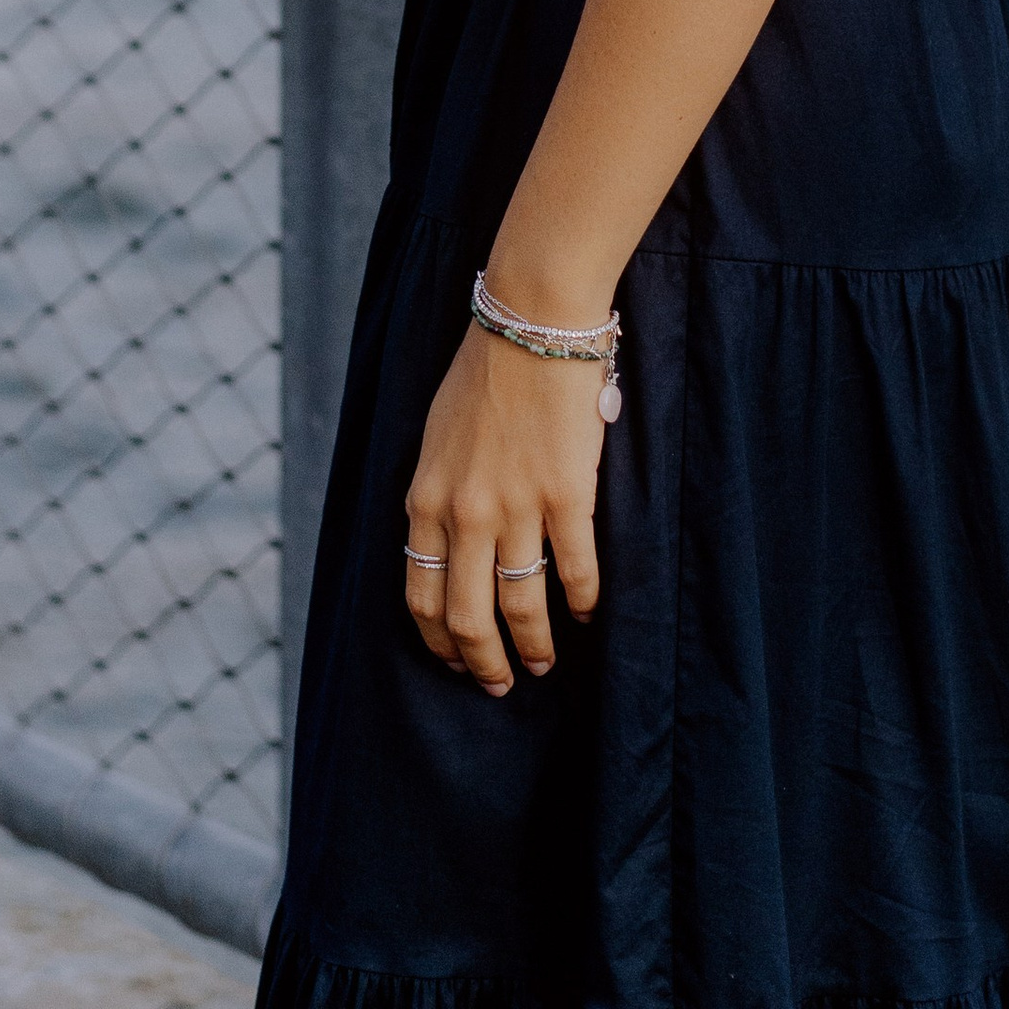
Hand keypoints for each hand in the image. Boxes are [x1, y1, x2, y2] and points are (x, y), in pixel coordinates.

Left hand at [402, 318, 606, 696]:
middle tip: (501, 685)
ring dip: (535, 645)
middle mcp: (464, 513)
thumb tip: (444, 545)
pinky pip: (575, 570)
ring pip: (521, 606)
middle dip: (484, 663)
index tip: (455, 662)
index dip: (439, 641)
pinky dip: (583, 601)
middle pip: (466, 617)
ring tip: (545, 661)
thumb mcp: (436, 438)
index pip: (420, 595)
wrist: (531, 323)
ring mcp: (515, 508)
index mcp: (425, 499)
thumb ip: (437, 495)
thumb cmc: (483, 373)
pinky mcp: (565, 497)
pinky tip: (588, 612)